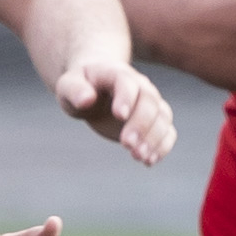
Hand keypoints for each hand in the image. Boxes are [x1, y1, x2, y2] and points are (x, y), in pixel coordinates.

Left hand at [46, 53, 176, 165]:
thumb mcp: (68, 85)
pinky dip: (163, 146)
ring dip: (154, 138)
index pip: (127, 82)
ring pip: (162, 117)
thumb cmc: (80, 86)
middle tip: (127, 145)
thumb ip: (74, 90)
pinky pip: (167, 131)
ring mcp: (150, 103)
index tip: (119, 116)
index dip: (126, 98)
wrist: (95, 88)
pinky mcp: (154, 120)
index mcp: (116, 73)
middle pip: (149, 101)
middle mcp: (140, 85)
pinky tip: (149, 161)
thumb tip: (86, 99)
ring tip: (138, 157)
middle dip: (141, 124)